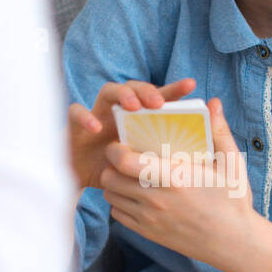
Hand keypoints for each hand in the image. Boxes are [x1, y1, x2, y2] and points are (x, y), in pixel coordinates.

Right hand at [67, 77, 196, 191]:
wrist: (84, 187)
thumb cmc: (119, 175)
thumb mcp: (145, 167)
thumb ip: (165, 158)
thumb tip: (197, 159)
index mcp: (137, 121)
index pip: (157, 99)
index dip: (173, 90)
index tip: (191, 85)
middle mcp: (118, 113)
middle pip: (133, 88)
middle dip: (146, 90)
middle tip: (158, 103)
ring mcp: (97, 116)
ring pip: (108, 91)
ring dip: (122, 95)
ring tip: (133, 106)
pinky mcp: (74, 127)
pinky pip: (75, 112)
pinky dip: (85, 117)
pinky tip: (96, 127)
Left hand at [99, 96, 257, 267]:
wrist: (233, 242)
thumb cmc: (234, 200)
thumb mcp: (232, 164)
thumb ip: (219, 132)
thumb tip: (214, 103)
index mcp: (174, 178)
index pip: (124, 162)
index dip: (116, 149)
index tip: (124, 143)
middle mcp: (156, 200)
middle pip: (110, 177)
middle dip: (112, 164)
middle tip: (125, 157)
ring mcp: (149, 219)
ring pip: (111, 196)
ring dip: (115, 182)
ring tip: (130, 175)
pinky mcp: (148, 233)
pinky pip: (118, 214)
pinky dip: (121, 202)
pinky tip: (137, 195)